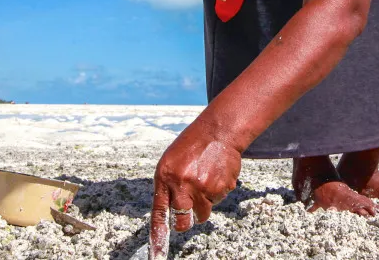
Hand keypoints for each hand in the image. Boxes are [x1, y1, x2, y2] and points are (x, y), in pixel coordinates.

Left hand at [148, 118, 241, 258]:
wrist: (218, 132)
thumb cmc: (192, 146)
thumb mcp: (171, 162)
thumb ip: (168, 186)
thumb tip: (171, 211)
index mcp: (166, 177)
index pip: (159, 212)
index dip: (159, 235)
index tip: (157, 253)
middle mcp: (183, 185)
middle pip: (184, 221)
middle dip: (186, 221)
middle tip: (189, 209)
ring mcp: (203, 188)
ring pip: (203, 212)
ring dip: (203, 202)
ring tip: (204, 180)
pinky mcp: (221, 188)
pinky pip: (218, 200)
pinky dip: (217, 191)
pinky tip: (216, 173)